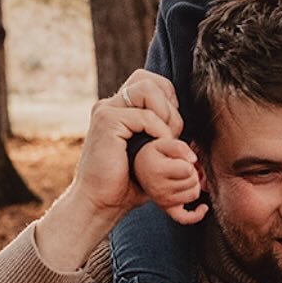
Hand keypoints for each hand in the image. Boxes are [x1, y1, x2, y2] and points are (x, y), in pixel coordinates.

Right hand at [70, 70, 190, 215]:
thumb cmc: (128, 184)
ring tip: (167, 141)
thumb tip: (180, 116)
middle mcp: (110, 104)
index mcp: (119, 108)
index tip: (173, 128)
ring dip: (166, 115)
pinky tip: (157, 149)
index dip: (169, 100)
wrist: (101, 202)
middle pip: (150, 80)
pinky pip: (145, 115)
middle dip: (170, 105)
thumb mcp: (149, 152)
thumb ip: (159, 130)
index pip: (151, 82)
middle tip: (173, 135)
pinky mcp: (106, 121)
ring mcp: (106, 110)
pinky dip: (159, 131)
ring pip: (147, 90)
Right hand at [132, 138, 207, 223]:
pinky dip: (197, 215)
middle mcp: (160, 189)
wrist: (139, 166)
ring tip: (185, 177)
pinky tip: (203, 207)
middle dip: (193, 173)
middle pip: (193, 182)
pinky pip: (185, 218)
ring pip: (193, 194)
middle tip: (184, 167)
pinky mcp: (167, 208)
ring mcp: (163, 201)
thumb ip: (180, 147)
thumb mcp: (163, 143)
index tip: (181, 159)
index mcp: (159, 171)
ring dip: (194, 185)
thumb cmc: (154, 154)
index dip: (189, 162)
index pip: (188, 170)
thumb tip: (193, 160)